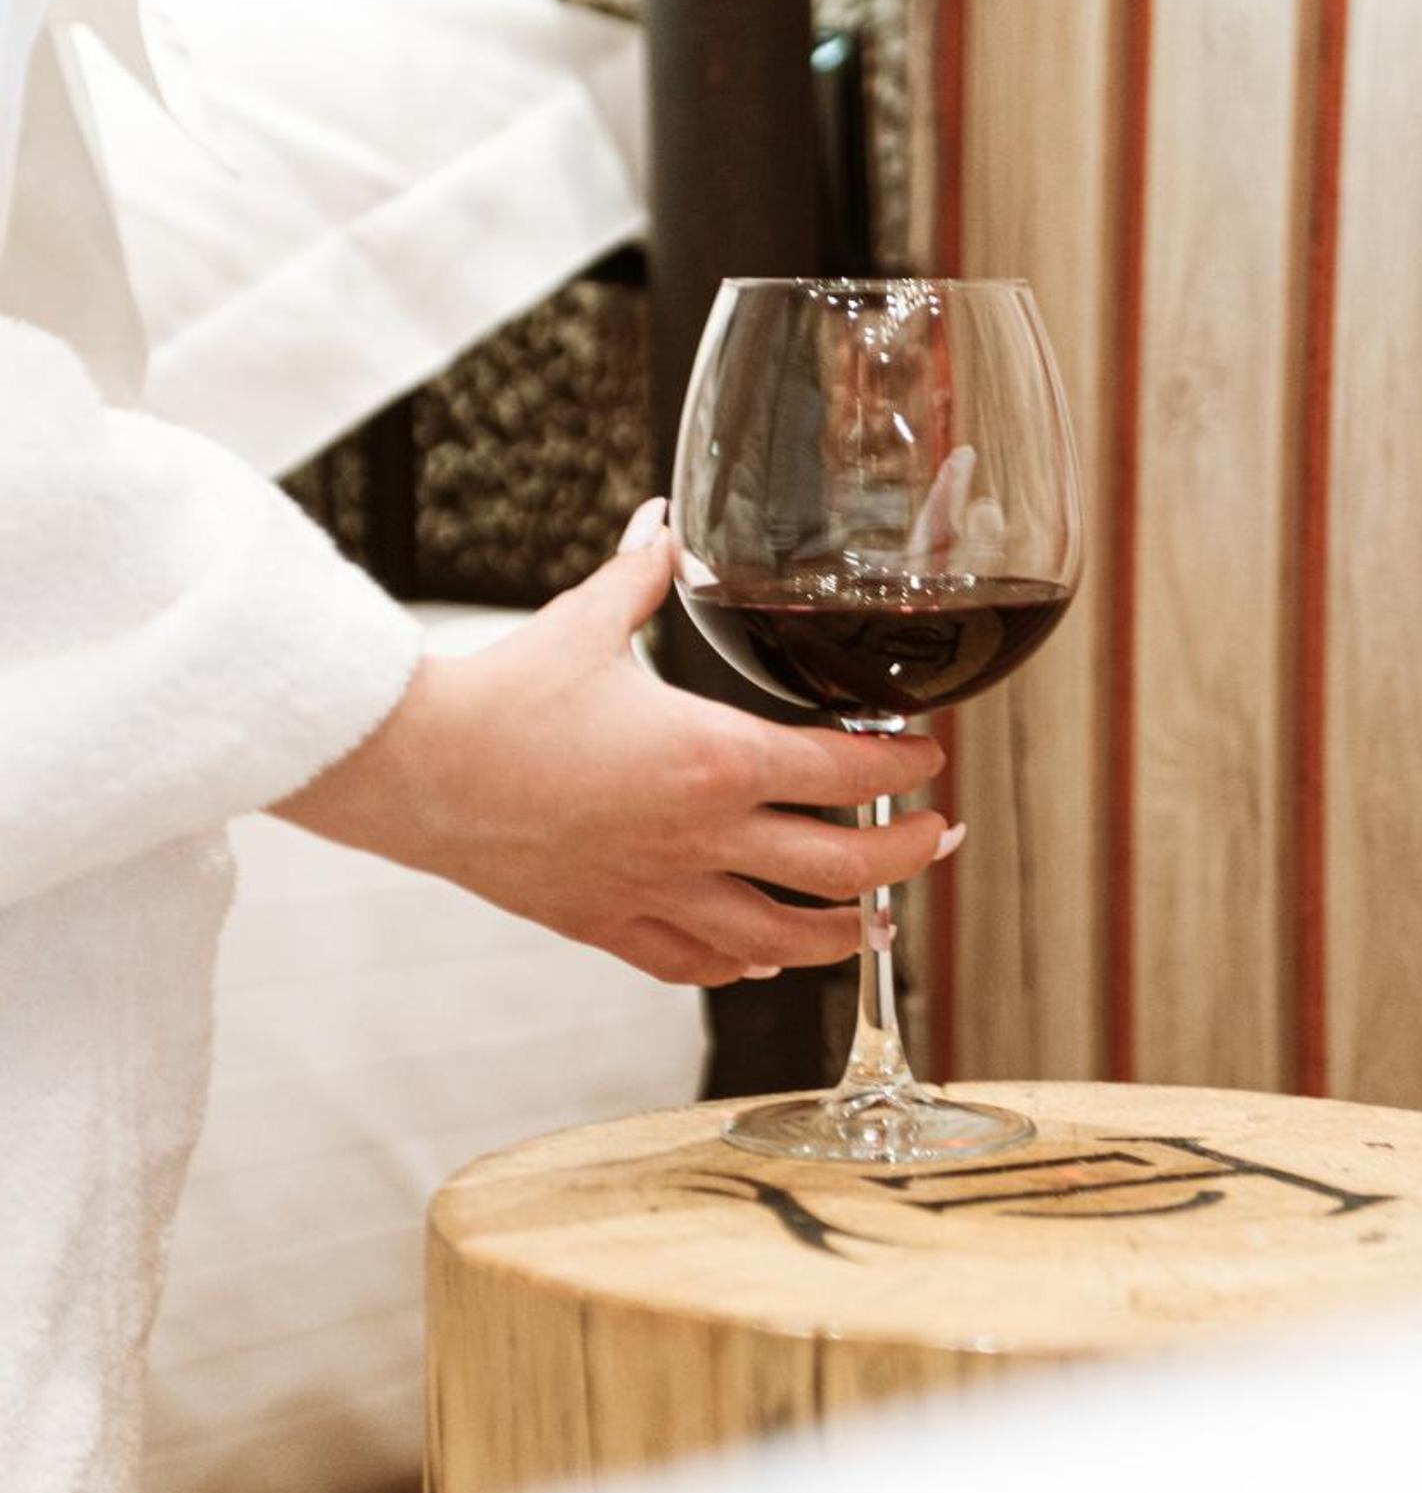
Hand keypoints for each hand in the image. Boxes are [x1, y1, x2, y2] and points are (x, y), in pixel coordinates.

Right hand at [274, 504, 955, 986]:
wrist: (417, 770)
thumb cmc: (501, 699)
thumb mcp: (589, 621)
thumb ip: (645, 575)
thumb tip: (665, 527)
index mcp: (713, 757)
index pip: (845, 772)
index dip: (902, 767)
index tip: (924, 759)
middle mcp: (699, 836)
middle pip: (840, 868)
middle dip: (904, 856)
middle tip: (934, 840)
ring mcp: (657, 889)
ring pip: (777, 937)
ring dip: (840, 933)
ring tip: (874, 922)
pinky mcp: (608, 923)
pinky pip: (690, 962)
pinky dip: (735, 965)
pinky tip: (755, 960)